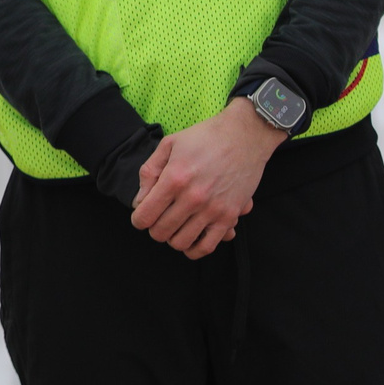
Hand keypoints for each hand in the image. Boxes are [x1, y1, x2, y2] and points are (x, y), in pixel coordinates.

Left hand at [130, 97, 278, 258]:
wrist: (245, 136)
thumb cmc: (204, 137)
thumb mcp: (169, 145)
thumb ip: (149, 173)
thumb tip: (139, 202)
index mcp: (174, 179)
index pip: (144, 216)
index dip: (138, 219)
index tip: (141, 214)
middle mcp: (193, 198)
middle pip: (160, 232)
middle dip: (153, 228)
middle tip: (158, 218)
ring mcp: (213, 209)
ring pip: (181, 242)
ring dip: (172, 238)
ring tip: (174, 226)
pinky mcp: (230, 216)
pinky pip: (207, 246)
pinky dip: (194, 249)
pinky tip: (190, 238)